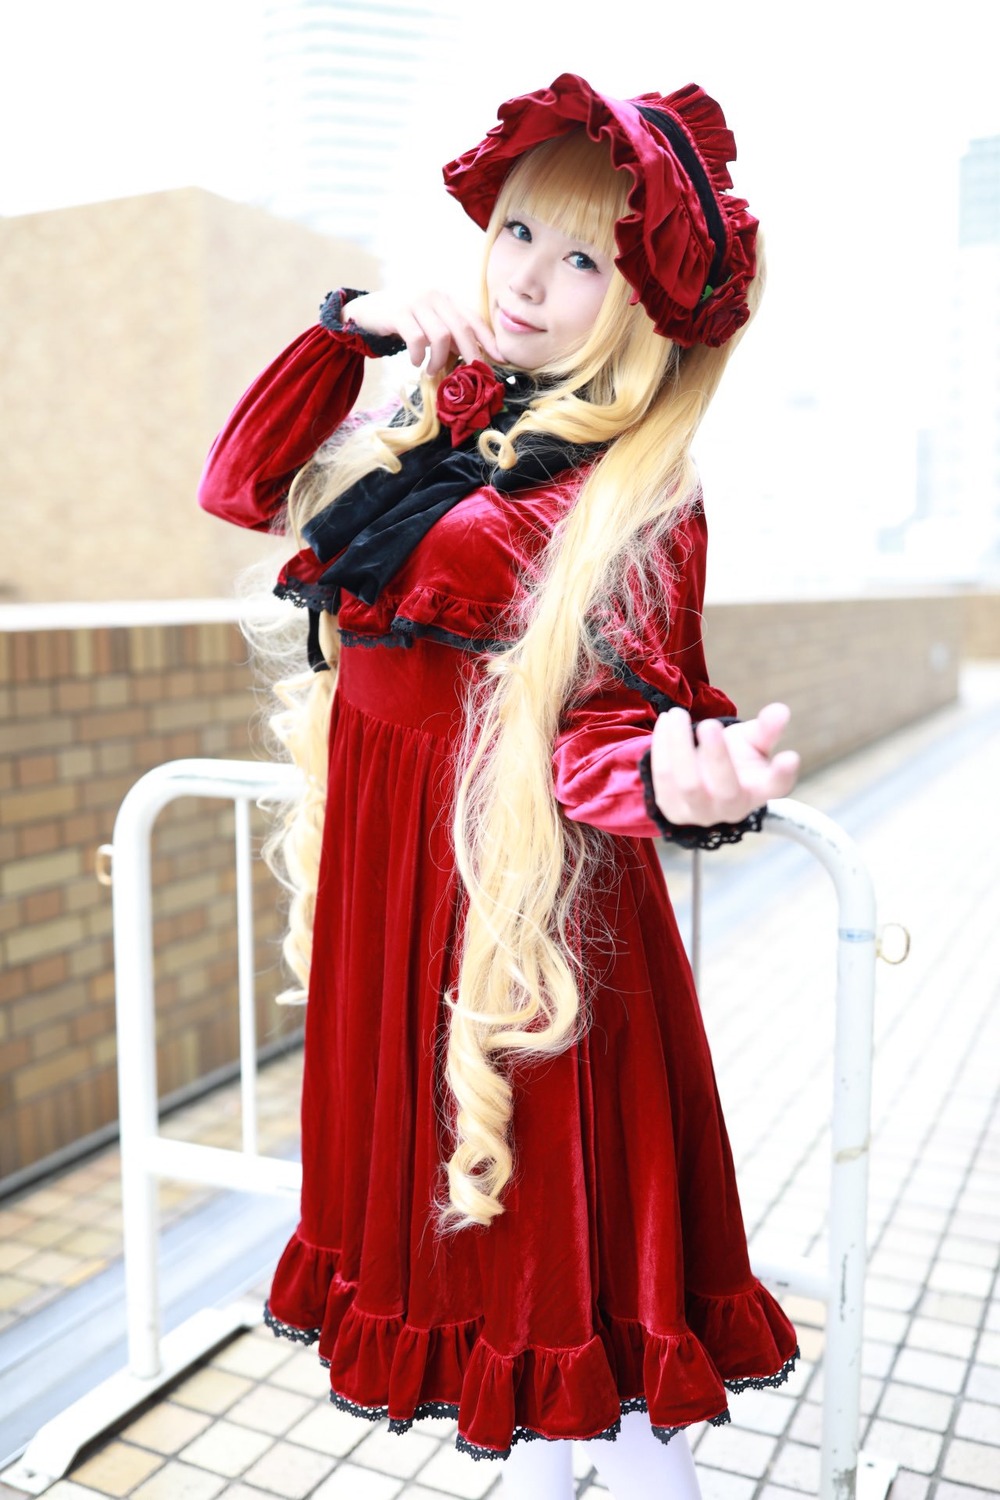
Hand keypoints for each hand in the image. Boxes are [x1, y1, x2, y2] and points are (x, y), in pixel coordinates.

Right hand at [347, 289, 501, 374]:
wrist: (367, 311)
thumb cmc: (403, 321)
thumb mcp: (430, 324)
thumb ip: (449, 335)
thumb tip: (473, 358)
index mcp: (447, 299)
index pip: (474, 319)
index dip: (489, 340)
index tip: (501, 359)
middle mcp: (435, 296)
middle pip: (462, 328)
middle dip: (471, 355)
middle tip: (470, 375)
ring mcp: (416, 302)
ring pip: (441, 336)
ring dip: (439, 360)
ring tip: (431, 371)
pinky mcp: (398, 312)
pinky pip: (417, 339)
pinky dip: (419, 355)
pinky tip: (416, 362)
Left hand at [650, 702, 799, 826]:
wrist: (700, 778)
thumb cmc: (733, 758)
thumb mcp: (752, 741)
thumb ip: (766, 728)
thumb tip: (780, 711)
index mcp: (759, 790)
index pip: (776, 786)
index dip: (783, 774)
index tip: (790, 756)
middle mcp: (732, 807)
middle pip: (725, 788)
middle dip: (717, 756)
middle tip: (709, 724)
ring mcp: (700, 813)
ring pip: (688, 784)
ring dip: (679, 746)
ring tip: (677, 714)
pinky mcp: (671, 808)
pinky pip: (663, 777)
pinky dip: (662, 747)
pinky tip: (666, 722)